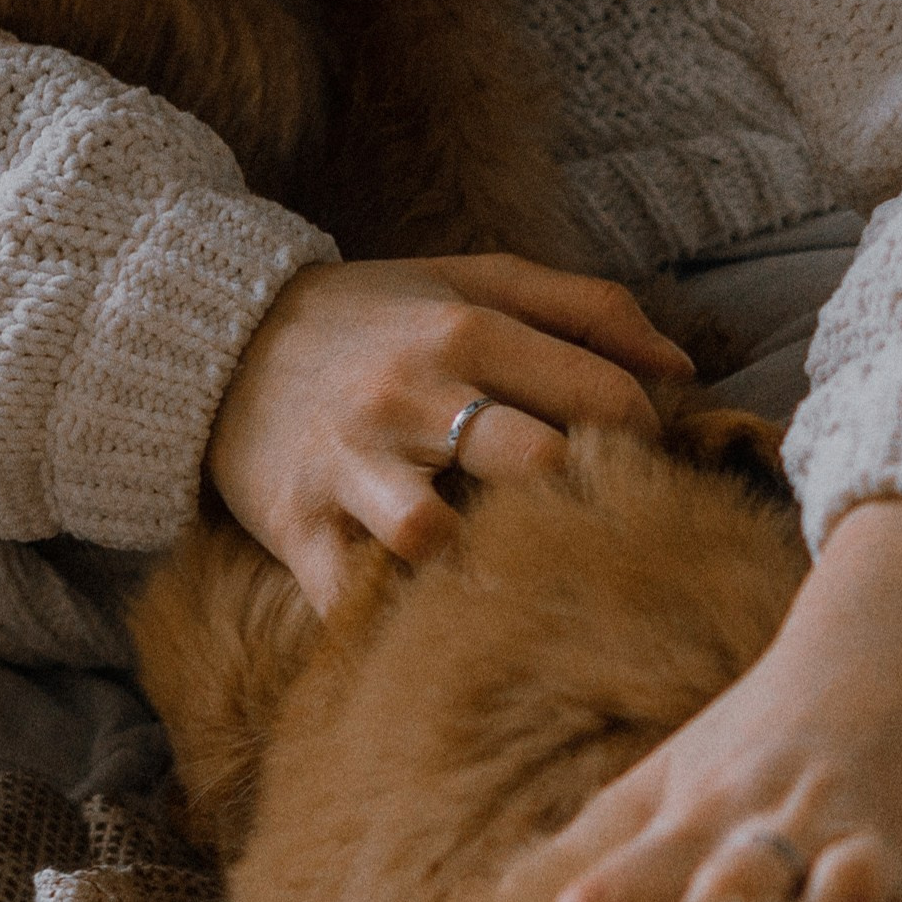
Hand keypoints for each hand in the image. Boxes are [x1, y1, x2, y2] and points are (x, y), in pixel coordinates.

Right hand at [206, 255, 692, 614]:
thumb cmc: (373, 318)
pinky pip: (356, 596)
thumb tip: (685, 368)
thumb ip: (587, 310)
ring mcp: (351, 466)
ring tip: (512, 574)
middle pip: (537, 465)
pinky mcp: (298, 527)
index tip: (639, 465)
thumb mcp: (473, 280)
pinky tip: (432, 621)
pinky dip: (394, 620)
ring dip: (481, 564)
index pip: (600, 398)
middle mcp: (411, 394)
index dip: (644, 441)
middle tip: (591, 526)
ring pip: (437, 534)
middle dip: (578, 503)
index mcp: (465, 328)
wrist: (217, 340)